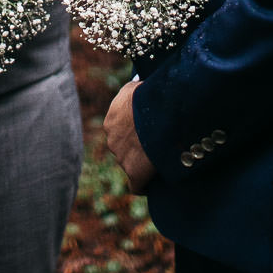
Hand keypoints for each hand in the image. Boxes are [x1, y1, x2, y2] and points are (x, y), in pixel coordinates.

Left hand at [104, 78, 157, 193]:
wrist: (161, 111)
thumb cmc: (150, 94)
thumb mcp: (135, 86)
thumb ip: (130, 92)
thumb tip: (135, 90)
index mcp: (111, 120)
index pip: (119, 130)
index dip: (134, 132)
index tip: (147, 132)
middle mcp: (112, 140)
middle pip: (123, 149)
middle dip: (137, 149)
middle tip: (157, 146)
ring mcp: (122, 157)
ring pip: (130, 164)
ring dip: (142, 164)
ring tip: (161, 160)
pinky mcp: (134, 172)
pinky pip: (137, 185)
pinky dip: (144, 185)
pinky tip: (153, 184)